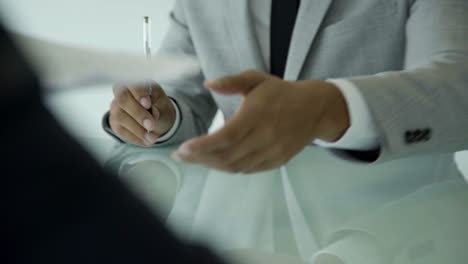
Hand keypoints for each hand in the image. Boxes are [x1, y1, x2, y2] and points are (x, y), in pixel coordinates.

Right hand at [109, 83, 175, 146]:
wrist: (155, 117)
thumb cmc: (159, 106)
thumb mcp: (163, 105)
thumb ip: (159, 108)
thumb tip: (154, 114)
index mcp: (136, 82)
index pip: (132, 82)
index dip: (138, 93)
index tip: (148, 104)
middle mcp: (122, 92)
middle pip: (123, 99)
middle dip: (138, 113)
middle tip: (151, 125)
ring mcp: (116, 107)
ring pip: (120, 116)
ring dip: (138, 129)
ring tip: (153, 138)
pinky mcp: (115, 122)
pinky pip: (121, 130)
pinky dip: (135, 137)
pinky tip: (146, 141)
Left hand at [171, 70, 349, 173]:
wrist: (316, 109)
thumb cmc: (281, 93)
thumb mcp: (257, 79)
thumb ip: (232, 82)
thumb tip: (208, 84)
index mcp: (256, 116)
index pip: (226, 137)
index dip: (202, 147)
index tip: (182, 148)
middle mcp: (264, 137)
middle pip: (227, 156)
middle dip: (200, 159)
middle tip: (180, 156)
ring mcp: (272, 152)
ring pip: (236, 167)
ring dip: (212, 165)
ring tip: (195, 159)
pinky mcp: (277, 161)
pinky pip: (248, 170)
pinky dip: (229, 167)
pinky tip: (216, 161)